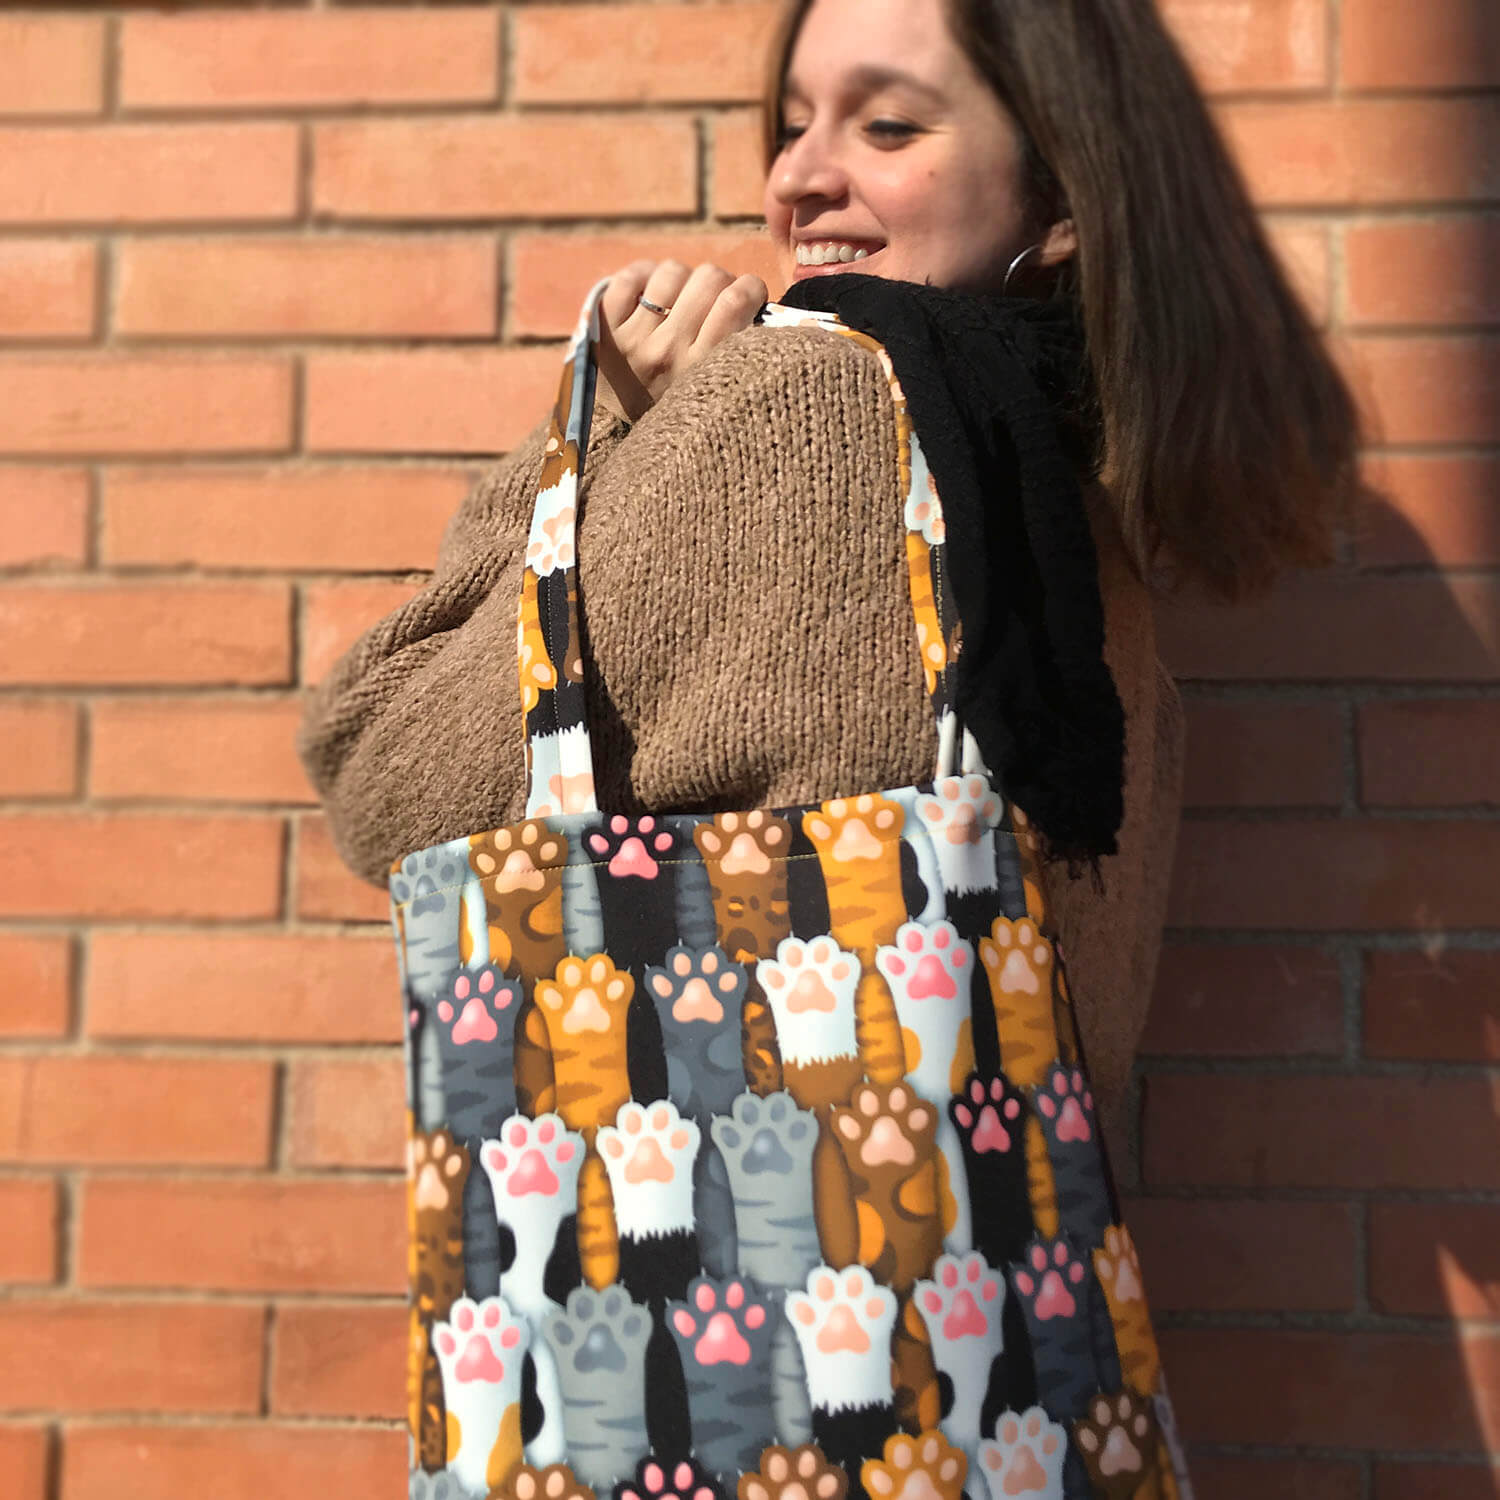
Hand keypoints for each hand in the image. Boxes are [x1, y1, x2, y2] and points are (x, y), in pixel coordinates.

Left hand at [592, 261, 768, 423]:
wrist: (620, 437)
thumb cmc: (685, 412)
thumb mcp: (724, 397)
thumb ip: (754, 358)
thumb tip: (807, 322)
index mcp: (702, 370)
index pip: (737, 300)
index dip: (751, 287)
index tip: (751, 297)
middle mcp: (666, 352)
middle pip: (709, 277)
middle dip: (720, 283)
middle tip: (716, 303)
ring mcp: (631, 338)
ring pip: (672, 271)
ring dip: (684, 281)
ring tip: (683, 304)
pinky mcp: (602, 326)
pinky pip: (632, 275)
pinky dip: (645, 277)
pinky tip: (653, 298)